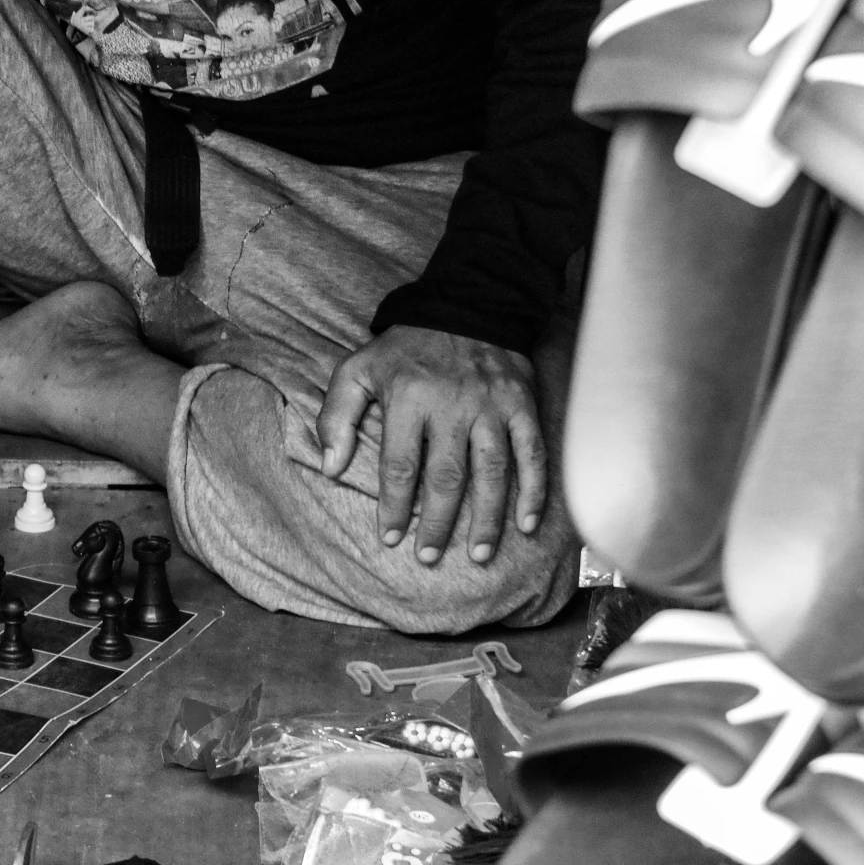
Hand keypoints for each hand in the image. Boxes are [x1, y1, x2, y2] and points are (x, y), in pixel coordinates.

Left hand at [315, 325, 543, 565]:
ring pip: (492, 472)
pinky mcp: (522, 405)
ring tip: (480, 555)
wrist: (465, 307)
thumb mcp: (358, 369)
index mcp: (409, 398)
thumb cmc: (405, 348)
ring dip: (488, 518)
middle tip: (430, 557)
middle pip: (447, 476)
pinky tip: (527, 524)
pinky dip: (533, 491)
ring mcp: (492, 406)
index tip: (390, 538)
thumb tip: (330, 468)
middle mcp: (453, 405)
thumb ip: (337, 416)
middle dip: (438, 523)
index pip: (400, 465)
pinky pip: (532, 453)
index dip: (395, 506)